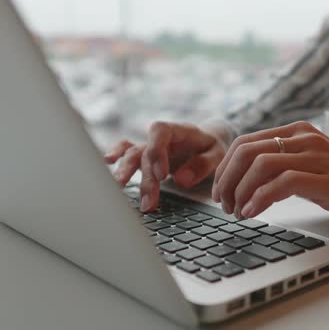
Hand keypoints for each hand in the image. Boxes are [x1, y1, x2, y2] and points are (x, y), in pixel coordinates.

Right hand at [104, 122, 225, 211]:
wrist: (209, 142)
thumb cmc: (213, 147)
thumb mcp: (218, 154)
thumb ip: (202, 165)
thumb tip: (181, 180)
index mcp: (180, 130)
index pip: (160, 131)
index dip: (157, 151)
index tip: (163, 175)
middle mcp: (161, 138)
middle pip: (145, 151)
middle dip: (146, 177)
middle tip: (149, 202)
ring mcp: (151, 146)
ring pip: (133, 155)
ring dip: (127, 174)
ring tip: (120, 190)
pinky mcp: (146, 157)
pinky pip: (127, 152)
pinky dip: (116, 156)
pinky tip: (107, 163)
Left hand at [211, 121, 328, 226]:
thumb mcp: (310, 165)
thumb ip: (283, 164)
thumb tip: (244, 178)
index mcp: (297, 132)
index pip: (245, 142)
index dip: (225, 167)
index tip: (220, 190)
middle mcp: (304, 138)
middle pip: (246, 151)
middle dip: (226, 179)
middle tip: (223, 203)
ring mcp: (316, 156)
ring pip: (260, 165)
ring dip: (240, 190)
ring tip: (237, 211)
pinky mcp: (326, 178)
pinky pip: (281, 183)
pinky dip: (260, 198)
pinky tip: (254, 212)